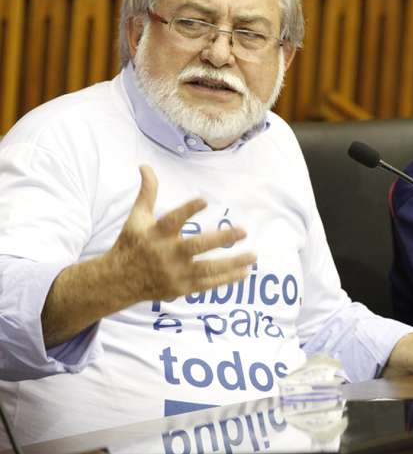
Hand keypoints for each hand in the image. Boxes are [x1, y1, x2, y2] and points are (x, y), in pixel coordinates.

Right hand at [108, 165, 255, 303]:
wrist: (118, 281)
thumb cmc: (132, 243)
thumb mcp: (137, 218)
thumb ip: (147, 193)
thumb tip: (146, 166)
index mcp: (156, 234)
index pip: (173, 220)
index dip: (188, 210)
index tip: (204, 200)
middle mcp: (167, 254)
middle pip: (196, 246)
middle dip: (221, 238)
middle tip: (244, 231)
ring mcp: (176, 273)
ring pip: (208, 268)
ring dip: (232, 263)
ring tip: (253, 255)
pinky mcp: (182, 288)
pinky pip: (208, 284)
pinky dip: (227, 279)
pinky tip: (245, 271)